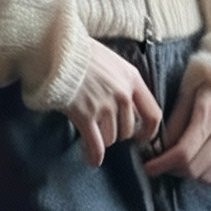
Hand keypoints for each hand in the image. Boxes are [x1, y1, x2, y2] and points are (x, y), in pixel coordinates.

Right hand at [64, 39, 161, 167]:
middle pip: (128, 129)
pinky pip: (95, 145)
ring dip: (102, 139)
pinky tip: (92, 159)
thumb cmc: (81, 53)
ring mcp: (105, 106)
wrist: (57, 51)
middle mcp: (122, 95)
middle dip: (117, 132)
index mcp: (132, 79)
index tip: (141, 138)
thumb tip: (127, 102)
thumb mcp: (111, 60)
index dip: (149, 131)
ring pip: (111, 138)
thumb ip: (122, 81)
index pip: (152, 114)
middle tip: (104, 128)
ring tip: (91, 133)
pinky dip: (94, 155)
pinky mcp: (86, 116)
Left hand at [143, 84, 210, 185]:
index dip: (163, 164)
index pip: (183, 152)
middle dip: (173, 170)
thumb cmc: (207, 86)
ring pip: (208, 176)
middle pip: (195, 167)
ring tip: (179, 164)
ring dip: (189, 176)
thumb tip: (161, 151)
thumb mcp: (185, 96)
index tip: (149, 168)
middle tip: (162, 164)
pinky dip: (209, 179)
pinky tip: (198, 169)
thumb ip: (173, 124)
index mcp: (210, 113)